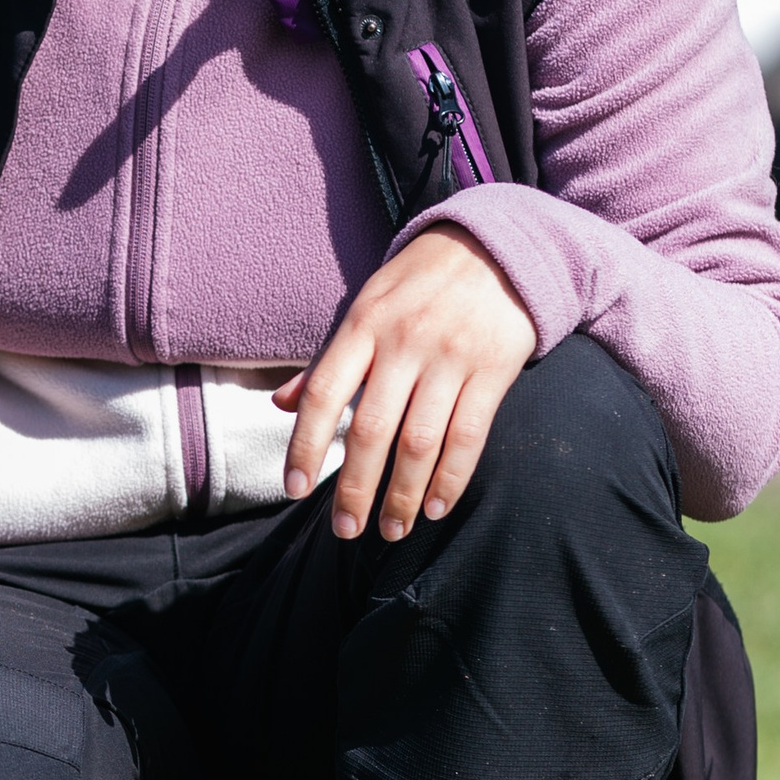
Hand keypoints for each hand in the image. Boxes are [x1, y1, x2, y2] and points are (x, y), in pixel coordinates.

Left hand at [271, 228, 536, 540]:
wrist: (497, 248)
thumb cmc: (418, 285)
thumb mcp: (366, 306)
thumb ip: (328, 360)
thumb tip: (281, 405)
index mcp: (363, 324)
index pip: (325, 394)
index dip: (306, 446)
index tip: (294, 490)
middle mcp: (405, 342)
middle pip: (372, 429)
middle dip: (355, 488)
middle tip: (345, 530)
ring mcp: (451, 357)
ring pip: (420, 442)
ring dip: (402, 495)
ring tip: (390, 530)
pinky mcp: (494, 370)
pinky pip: (469, 436)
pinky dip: (451, 479)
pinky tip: (434, 507)